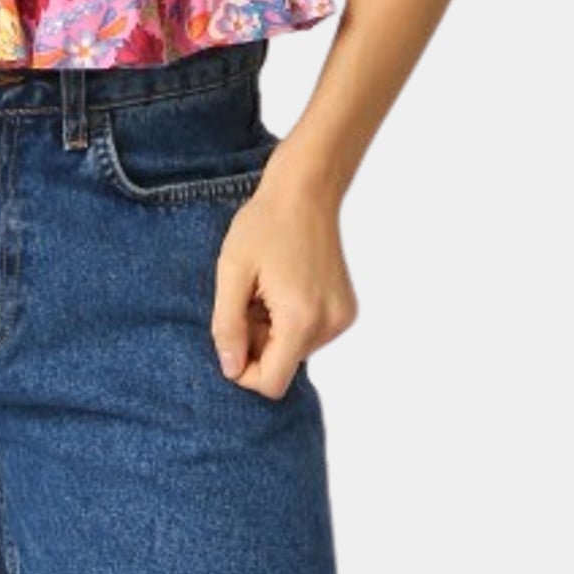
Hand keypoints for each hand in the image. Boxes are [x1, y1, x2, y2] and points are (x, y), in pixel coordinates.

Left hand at [209, 150, 358, 400]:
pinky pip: (308, 334)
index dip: (243, 370)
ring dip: (272, 332)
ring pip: (294, 352)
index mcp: (301, 319)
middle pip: (283, 366)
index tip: (232, 336)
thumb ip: (228, 326)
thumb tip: (230, 370)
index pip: (271, 382)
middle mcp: (329, 325)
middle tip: (248, 301)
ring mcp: (341, 318)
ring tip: (266, 292)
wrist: (307, 191)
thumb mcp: (232, 273)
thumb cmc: (265, 225)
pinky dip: (290, 322)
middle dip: (257, 344)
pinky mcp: (345, 310)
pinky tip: (283, 288)